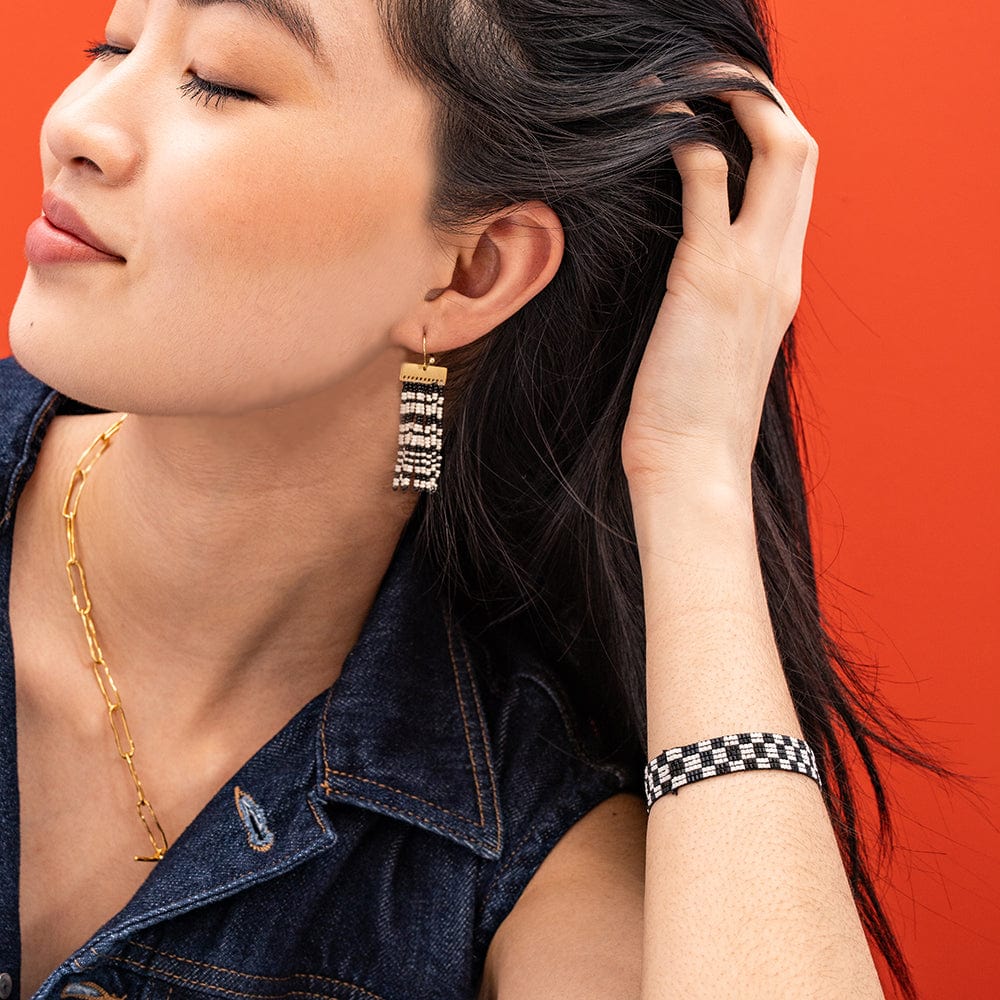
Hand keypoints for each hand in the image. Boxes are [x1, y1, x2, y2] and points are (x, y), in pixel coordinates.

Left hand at [621, 62, 818, 497]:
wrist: (694, 466)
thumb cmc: (693, 415)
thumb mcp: (718, 347)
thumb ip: (718, 298)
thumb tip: (688, 269)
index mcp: (782, 284)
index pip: (798, 185)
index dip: (770, 135)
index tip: (726, 118)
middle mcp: (779, 267)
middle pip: (804, 150)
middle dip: (763, 99)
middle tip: (712, 82)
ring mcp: (751, 269)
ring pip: (778, 148)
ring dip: (733, 101)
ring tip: (684, 88)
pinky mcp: (708, 277)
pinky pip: (709, 179)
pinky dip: (687, 141)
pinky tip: (656, 133)